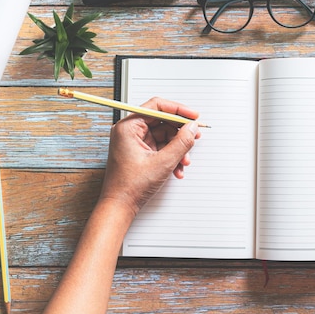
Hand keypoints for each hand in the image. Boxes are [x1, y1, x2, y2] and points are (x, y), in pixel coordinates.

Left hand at [99, 97, 200, 219]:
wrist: (120, 207)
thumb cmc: (129, 186)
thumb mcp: (163, 162)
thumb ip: (181, 142)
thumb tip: (192, 128)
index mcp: (128, 127)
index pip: (156, 106)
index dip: (178, 110)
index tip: (192, 115)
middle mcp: (130, 132)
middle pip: (162, 122)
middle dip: (180, 133)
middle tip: (194, 137)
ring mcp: (135, 143)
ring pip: (164, 136)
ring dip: (178, 148)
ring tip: (184, 161)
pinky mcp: (140, 153)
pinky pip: (161, 147)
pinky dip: (171, 156)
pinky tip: (177, 168)